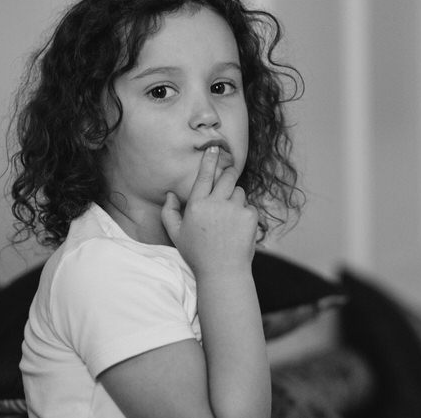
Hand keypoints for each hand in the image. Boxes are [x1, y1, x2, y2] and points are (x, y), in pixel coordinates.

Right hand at [161, 147, 257, 277]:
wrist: (223, 272)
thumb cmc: (198, 254)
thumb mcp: (177, 235)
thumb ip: (169, 213)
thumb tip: (170, 194)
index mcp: (197, 205)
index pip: (204, 176)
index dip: (209, 160)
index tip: (213, 148)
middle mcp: (216, 203)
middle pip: (228, 177)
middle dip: (229, 174)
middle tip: (228, 179)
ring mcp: (235, 209)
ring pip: (239, 191)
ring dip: (235, 198)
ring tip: (228, 218)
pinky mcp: (250, 216)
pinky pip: (249, 206)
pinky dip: (244, 213)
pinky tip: (238, 228)